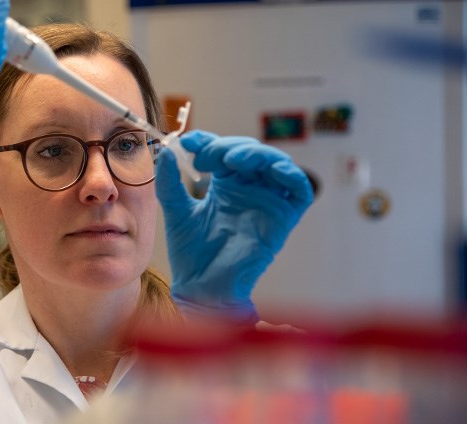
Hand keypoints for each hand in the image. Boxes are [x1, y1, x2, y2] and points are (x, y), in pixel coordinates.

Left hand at [155, 130, 313, 320]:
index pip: (223, 151)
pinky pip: (300, 190)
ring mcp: (267, 202)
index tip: (188, 143)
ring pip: (275, 164)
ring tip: (232, 158)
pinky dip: (291, 174)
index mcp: (226, 186)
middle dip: (228, 147)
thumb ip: (170, 182)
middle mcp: (249, 190)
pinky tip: (272, 169)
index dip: (208, 141)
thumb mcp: (176, 210)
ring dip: (256, 154)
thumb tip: (166, 150)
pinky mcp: (283, 219)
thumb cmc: (191, 253)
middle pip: (249, 152)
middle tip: (208, 157)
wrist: (201, 287)